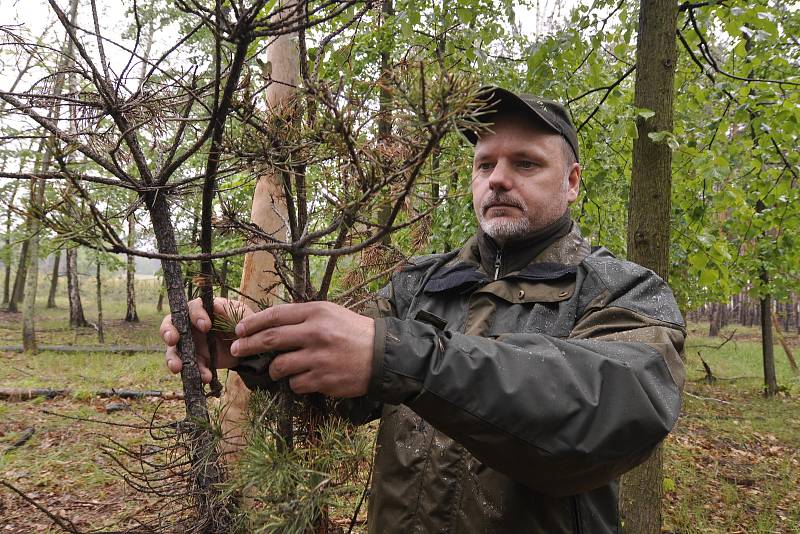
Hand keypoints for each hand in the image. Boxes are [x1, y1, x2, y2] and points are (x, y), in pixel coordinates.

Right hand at [161, 297, 250, 382]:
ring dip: (173, 358)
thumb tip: (216, 306)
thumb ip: (229, 311)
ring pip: (173, 349)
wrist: (248, 347)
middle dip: (168, 332)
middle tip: (173, 340)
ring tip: (177, 368)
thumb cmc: (242, 324)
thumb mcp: (240, 315)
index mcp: (202, 310)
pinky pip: (189, 367)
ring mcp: (189, 343)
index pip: (192, 307)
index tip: (206, 326)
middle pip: (170, 324)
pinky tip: (205, 377)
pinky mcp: (195, 359)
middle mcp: (190, 325)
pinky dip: (196, 373)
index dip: (196, 315)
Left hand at [232, 301, 374, 397]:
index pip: (275, 315)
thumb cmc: (354, 332)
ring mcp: (318, 358)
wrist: (382, 355)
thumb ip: (303, 317)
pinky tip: (304, 378)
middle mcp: (315, 333)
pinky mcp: (323, 379)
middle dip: (247, 345)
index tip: (239, 330)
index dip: (253, 323)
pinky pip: (296, 384)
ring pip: (280, 366)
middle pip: (270, 339)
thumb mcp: (331, 313)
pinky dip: (295, 382)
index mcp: (316, 312)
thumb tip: (271, 325)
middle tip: (236, 350)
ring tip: (276, 369)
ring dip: (273, 369)